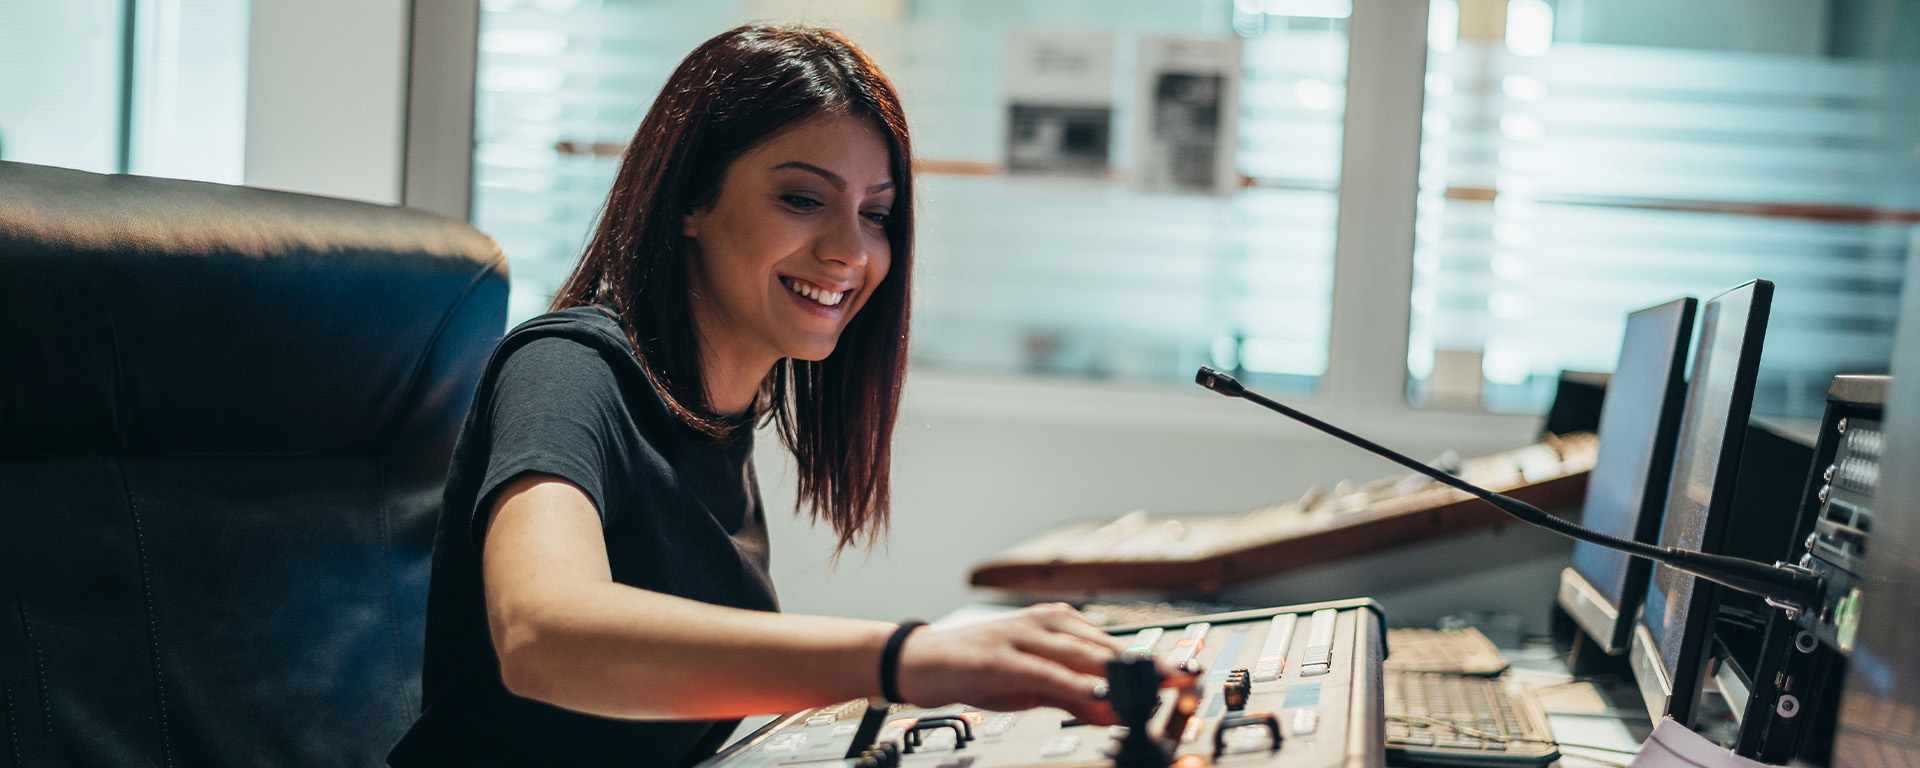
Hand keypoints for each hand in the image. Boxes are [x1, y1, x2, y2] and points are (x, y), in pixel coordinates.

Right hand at [893, 603, 1197, 724]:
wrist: (921, 660)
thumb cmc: (979, 669)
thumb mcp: (1033, 686)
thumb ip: (1073, 696)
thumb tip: (1112, 712)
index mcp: (1057, 623)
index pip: (1114, 645)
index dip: (1152, 662)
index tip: (1186, 675)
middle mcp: (1046, 623)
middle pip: (1108, 647)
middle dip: (1149, 668)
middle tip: (1185, 683)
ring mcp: (1023, 636)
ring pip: (1083, 655)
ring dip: (1121, 675)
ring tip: (1154, 689)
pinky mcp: (1001, 656)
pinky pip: (1047, 671)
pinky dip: (1075, 683)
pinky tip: (1097, 693)